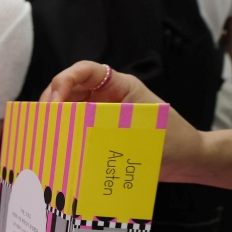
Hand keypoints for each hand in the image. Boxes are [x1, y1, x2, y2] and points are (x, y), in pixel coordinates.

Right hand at [40, 61, 198, 183]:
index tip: (54, 102)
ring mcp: (101, 114)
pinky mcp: (98, 132)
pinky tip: (54, 146)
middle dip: (52, 102)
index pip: (85, 71)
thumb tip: (72, 136)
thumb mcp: (140, 131)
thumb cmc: (172, 141)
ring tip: (44, 136)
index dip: (64, 80)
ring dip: (54, 120)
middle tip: (42, 123)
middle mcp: (107, 96)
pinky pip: (74, 128)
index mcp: (120, 86)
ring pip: (68, 109)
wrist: (188, 161)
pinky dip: (62, 135)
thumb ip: (107, 129)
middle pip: (69, 89)